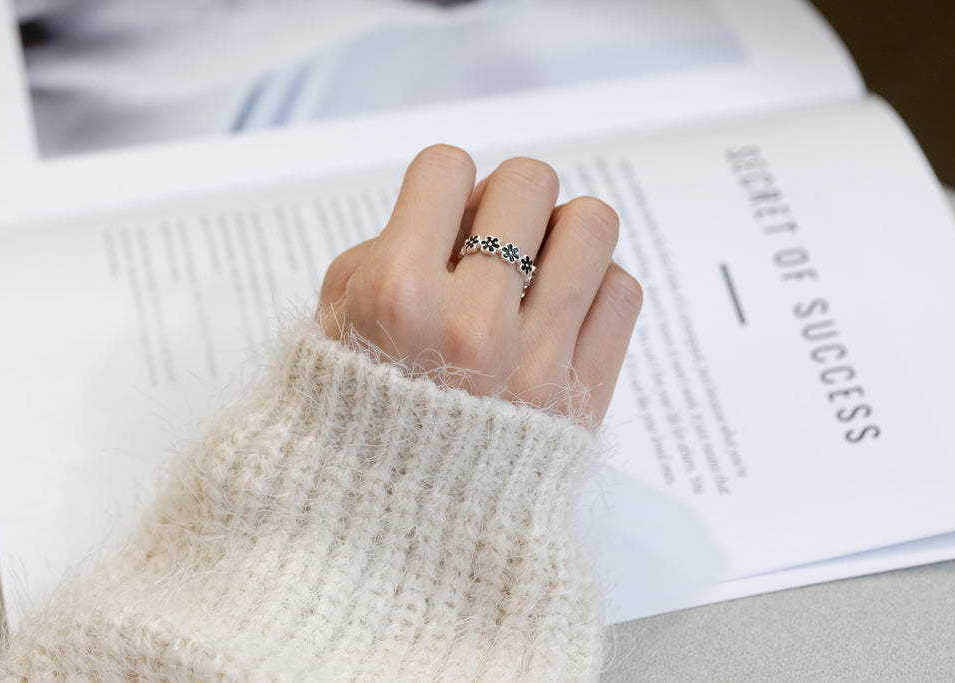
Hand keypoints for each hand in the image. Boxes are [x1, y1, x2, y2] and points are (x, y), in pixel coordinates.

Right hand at [319, 145, 641, 426]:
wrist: (394, 529)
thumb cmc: (358, 415)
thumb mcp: (333, 323)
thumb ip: (385, 248)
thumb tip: (467, 208)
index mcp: (394, 296)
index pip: (447, 168)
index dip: (443, 187)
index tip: (442, 219)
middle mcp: (470, 323)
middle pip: (530, 182)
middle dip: (510, 201)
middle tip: (497, 242)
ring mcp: (535, 360)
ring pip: (592, 225)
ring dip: (563, 234)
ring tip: (540, 270)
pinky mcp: (582, 394)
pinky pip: (622, 291)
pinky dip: (596, 287)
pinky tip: (562, 313)